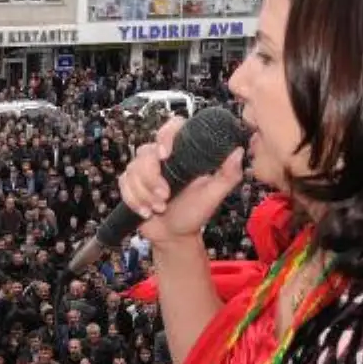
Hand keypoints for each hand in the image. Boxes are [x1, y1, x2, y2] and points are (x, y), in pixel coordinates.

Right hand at [118, 117, 244, 246]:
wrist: (174, 236)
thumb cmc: (194, 213)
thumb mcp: (214, 195)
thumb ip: (228, 175)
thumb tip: (238, 151)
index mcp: (181, 153)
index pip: (171, 127)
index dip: (164, 136)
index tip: (165, 155)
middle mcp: (160, 157)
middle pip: (145, 153)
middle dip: (152, 179)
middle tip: (164, 198)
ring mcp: (143, 169)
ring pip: (133, 170)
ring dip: (144, 193)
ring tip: (158, 207)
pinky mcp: (130, 183)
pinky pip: (124, 184)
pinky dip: (134, 200)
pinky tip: (145, 211)